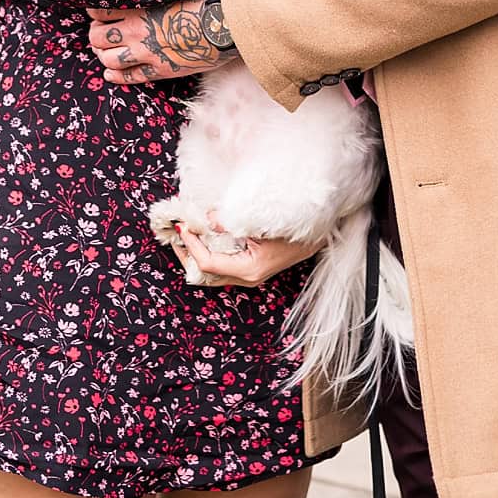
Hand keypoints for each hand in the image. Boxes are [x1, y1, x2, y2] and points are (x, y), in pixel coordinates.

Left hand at [86, 0, 226, 84]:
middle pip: (98, 38)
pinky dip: (116, 76)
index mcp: (139, 10)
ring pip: (109, 60)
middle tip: (101, 33)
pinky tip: (110, 74)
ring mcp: (147, 54)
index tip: (99, 13)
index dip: (96, 13)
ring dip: (104, 56)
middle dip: (97, 36)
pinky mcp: (160, 70)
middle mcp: (137, 33)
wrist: (224, 25)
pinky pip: (130, 77)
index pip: (100, 12)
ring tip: (106, 52)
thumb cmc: (205, 1)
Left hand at [172, 213, 320, 286]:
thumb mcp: (263, 222)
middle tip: (176, 234)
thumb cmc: (295, 229)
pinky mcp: (252, 270)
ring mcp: (249, 277)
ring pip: (212, 273)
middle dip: (187, 254)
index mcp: (249, 269)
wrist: (320, 236)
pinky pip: (222, 268)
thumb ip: (233, 222)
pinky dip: (209, 254)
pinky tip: (205, 240)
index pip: (208, 262)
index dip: (192, 245)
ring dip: (196, 255)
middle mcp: (247, 278)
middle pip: (205, 274)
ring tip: (186, 237)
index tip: (184, 226)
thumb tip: (208, 218)